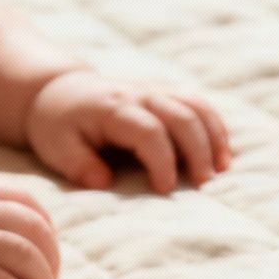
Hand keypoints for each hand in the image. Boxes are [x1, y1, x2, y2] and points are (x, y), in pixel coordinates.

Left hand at [24, 70, 232, 193]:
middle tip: (203, 184)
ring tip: (222, 169)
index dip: (161, 160)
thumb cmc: (58, 125)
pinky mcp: (164, 93)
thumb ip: (79, 164)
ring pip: (196, 105)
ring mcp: (155, 91)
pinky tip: (222, 154)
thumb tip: (103, 182)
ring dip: (213, 136)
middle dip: (197, 150)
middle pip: (181, 115)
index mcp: (113, 108)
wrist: (60, 89)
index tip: (166, 188)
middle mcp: (139, 95)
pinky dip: (215, 126)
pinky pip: (198, 103)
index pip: (148, 131)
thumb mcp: (56, 146)